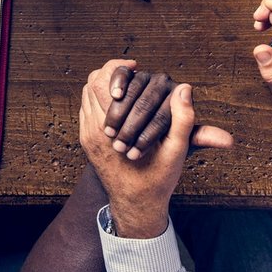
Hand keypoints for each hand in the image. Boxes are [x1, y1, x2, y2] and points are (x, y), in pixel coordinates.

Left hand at [77, 59, 232, 238]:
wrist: (136, 205)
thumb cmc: (157, 179)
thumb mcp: (176, 151)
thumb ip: (183, 120)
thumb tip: (185, 89)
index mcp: (110, 130)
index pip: (102, 82)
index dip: (118, 68)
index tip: (136, 66)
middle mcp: (92, 130)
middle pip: (91, 83)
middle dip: (112, 73)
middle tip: (133, 71)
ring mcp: (86, 135)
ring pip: (86, 94)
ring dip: (106, 85)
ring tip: (129, 86)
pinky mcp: (86, 140)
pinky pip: (87, 108)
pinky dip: (101, 98)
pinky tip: (121, 101)